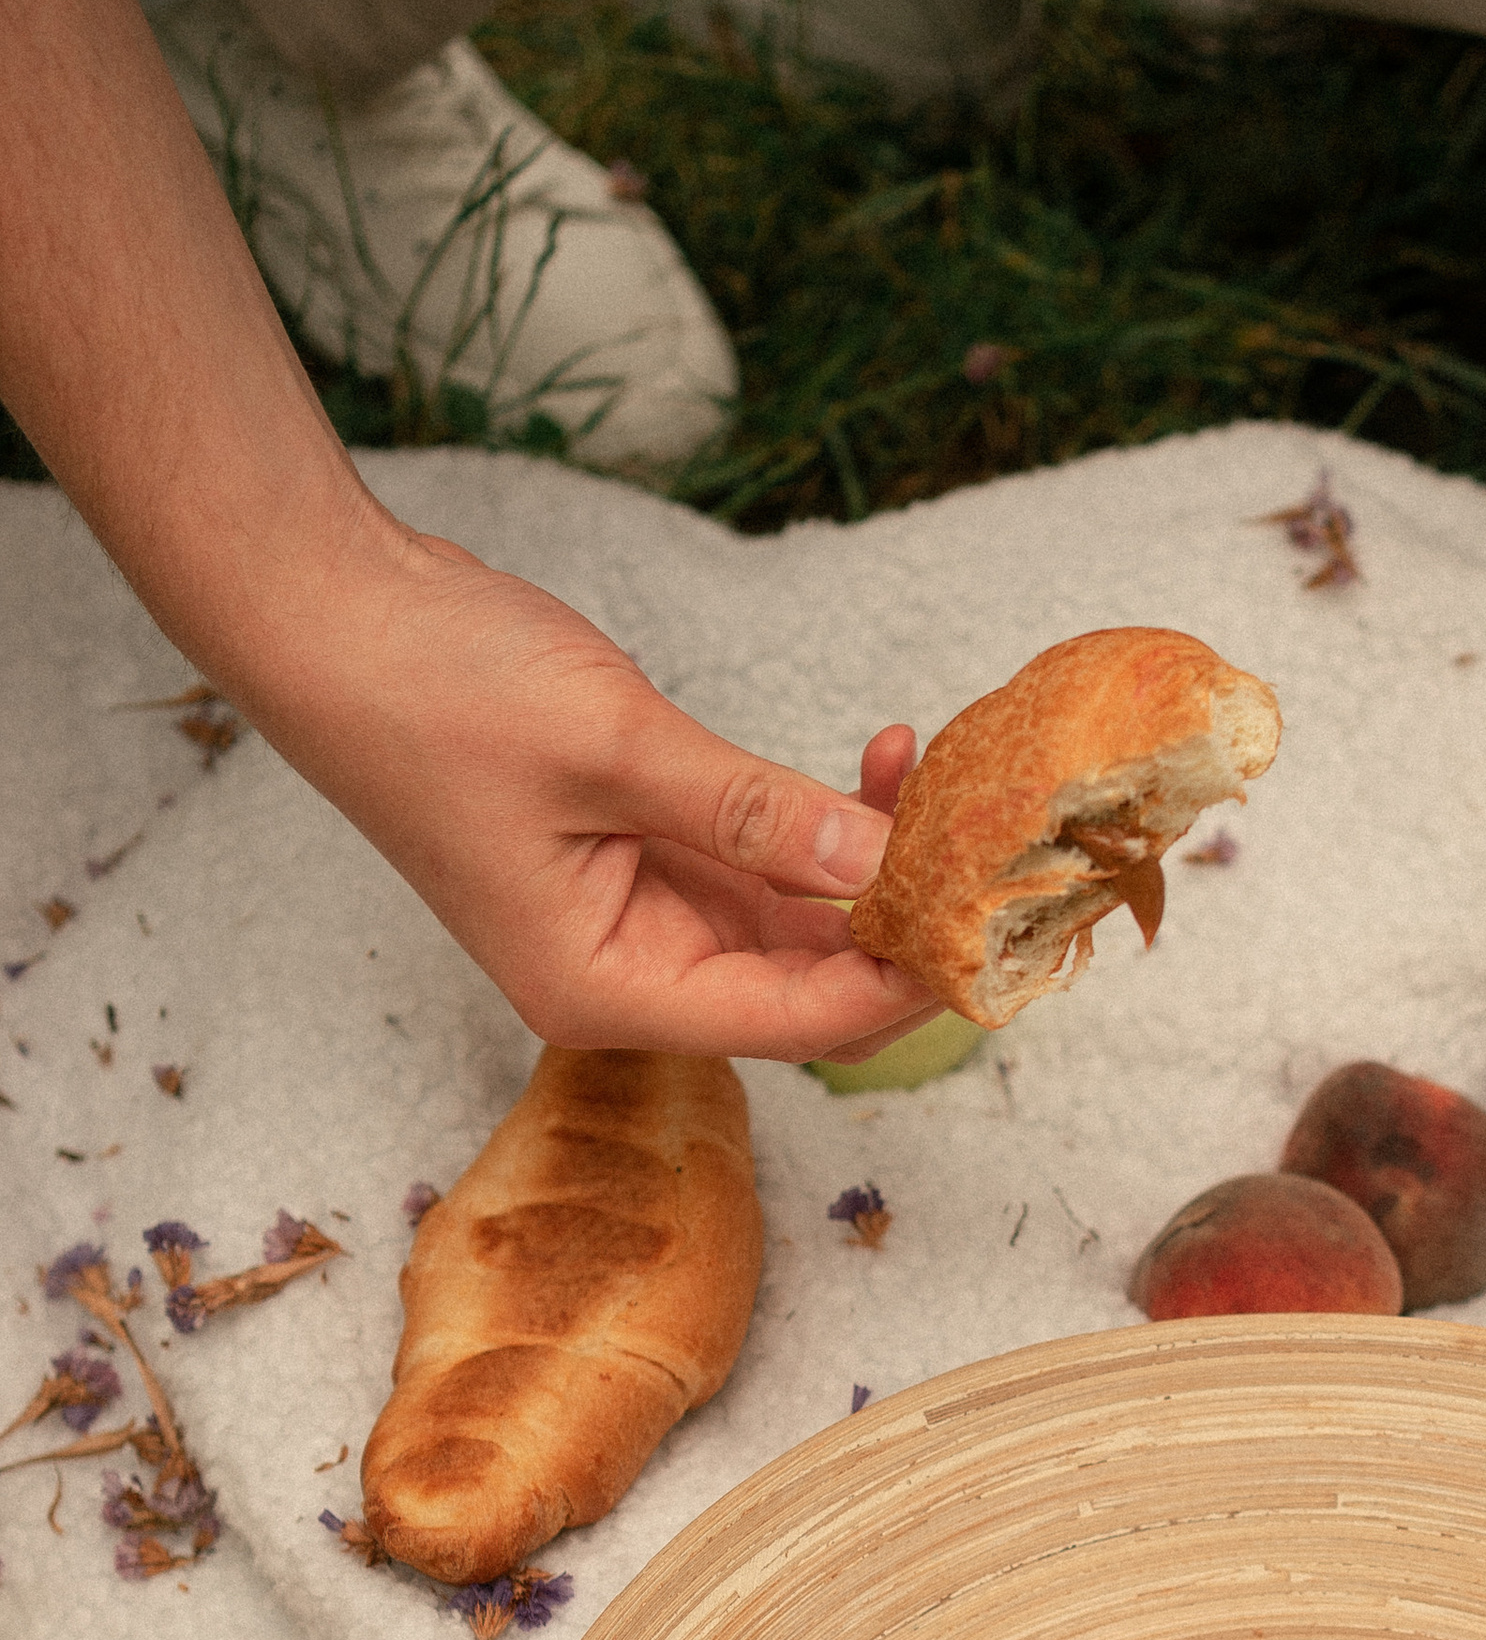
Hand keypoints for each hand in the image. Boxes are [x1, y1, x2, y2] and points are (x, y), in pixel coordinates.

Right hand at [225, 508, 937, 1059]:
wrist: (334, 616)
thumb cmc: (437, 692)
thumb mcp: (616, 749)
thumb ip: (754, 812)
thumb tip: (877, 859)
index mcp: (605, 988)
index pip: (796, 1022)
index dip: (902, 979)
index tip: (990, 920)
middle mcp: (628, 973)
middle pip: (810, 989)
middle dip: (904, 922)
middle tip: (996, 844)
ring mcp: (640, 916)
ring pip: (799, 924)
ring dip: (875, 861)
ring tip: (947, 780)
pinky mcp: (648, 854)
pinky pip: (768, 865)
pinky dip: (825, 824)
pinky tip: (885, 765)